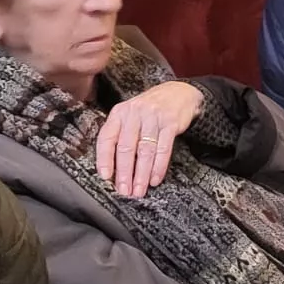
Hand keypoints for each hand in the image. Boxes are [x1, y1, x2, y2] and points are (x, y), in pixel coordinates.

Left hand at [96, 81, 202, 198]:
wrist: (178, 93)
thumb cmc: (149, 111)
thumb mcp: (130, 117)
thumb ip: (121, 136)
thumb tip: (114, 169)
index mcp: (119, 113)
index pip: (107, 138)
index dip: (105, 158)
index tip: (105, 176)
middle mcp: (134, 113)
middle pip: (127, 147)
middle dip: (125, 173)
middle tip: (124, 191)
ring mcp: (153, 117)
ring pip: (145, 150)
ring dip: (141, 174)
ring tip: (139, 190)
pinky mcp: (170, 122)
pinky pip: (163, 148)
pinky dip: (159, 166)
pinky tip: (155, 179)